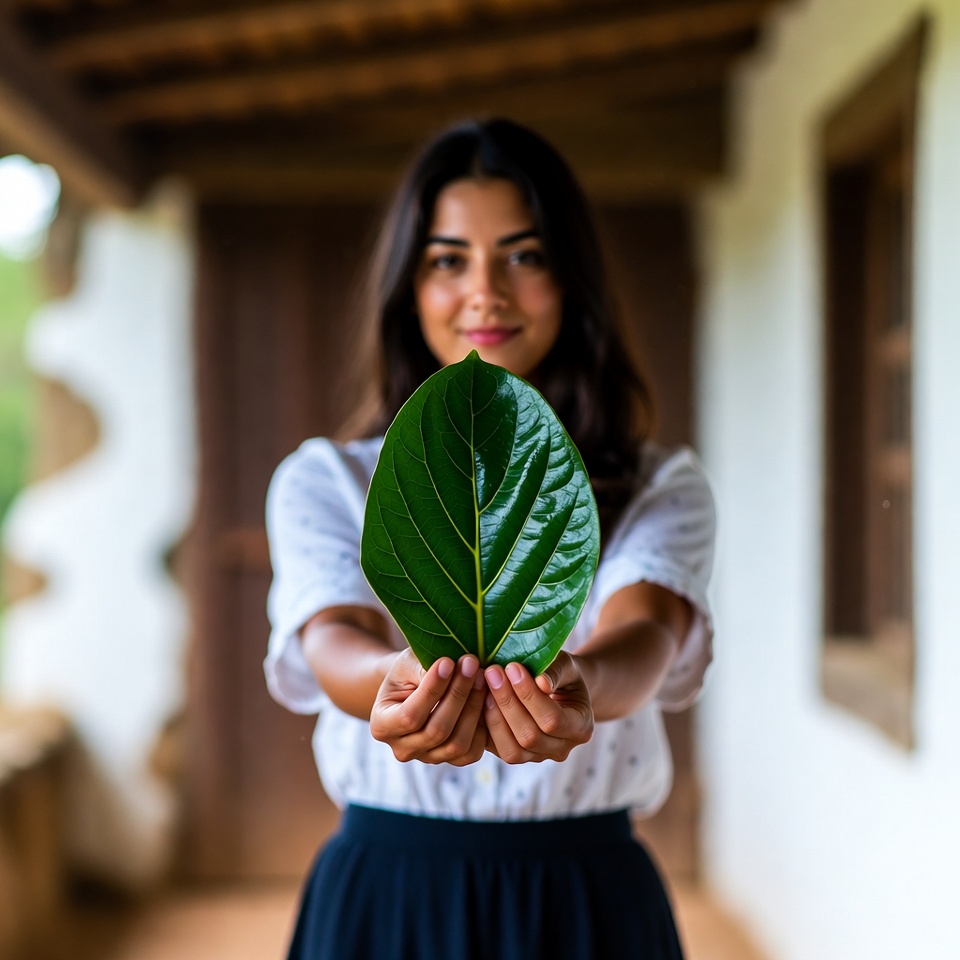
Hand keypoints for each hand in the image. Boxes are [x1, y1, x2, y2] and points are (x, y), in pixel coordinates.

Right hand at [370, 649, 487, 764]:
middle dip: (458, 694)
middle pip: (436, 731)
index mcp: (382, 726)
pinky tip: (487, 697)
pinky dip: (483, 726)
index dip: (432, 690)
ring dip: (474, 708)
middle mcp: (402, 749)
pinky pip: (472, 752)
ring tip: (481, 677)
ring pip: (456, 744)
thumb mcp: (406, 663)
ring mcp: (428, 759)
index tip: (448, 661)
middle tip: (472, 663)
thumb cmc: (408, 671)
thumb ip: (421, 669)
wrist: (414, 685)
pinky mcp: (451, 760)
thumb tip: (450, 669)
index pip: (409, 716)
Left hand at [482, 652, 593, 762]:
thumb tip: (540, 682)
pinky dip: (485, 726)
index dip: (529, 695)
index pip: (553, 719)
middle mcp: (562, 749)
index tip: (512, 667)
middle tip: (492, 672)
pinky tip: (478, 699)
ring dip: (494, 716)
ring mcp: (539, 757)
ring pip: (512, 751)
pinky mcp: (517, 755)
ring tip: (484, 685)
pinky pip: (496, 750)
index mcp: (581, 727)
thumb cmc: (563, 672)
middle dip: (508, 703)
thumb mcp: (567, 664)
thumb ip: (556, 671)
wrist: (559, 687)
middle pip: (530, 737)